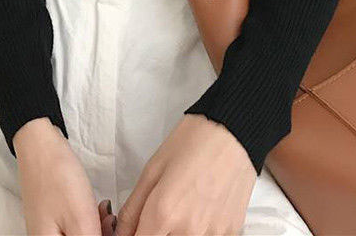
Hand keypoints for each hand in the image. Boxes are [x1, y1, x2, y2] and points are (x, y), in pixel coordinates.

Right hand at [14, 117, 101, 234]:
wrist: (40, 146)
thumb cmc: (58, 180)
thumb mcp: (81, 220)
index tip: (108, 229)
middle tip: (109, 222)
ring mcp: (49, 233)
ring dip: (98, 231)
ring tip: (105, 212)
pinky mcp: (54, 221)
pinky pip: (76, 230)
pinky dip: (90, 223)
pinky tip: (98, 210)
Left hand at [115, 114, 255, 235]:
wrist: (234, 131)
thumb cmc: (193, 141)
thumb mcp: (153, 169)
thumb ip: (132, 209)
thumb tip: (122, 234)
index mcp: (163, 212)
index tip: (137, 227)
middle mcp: (189, 230)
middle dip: (157, 232)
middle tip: (161, 213)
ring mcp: (212, 235)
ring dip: (178, 232)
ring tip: (183, 208)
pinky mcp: (231, 233)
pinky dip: (200, 231)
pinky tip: (201, 209)